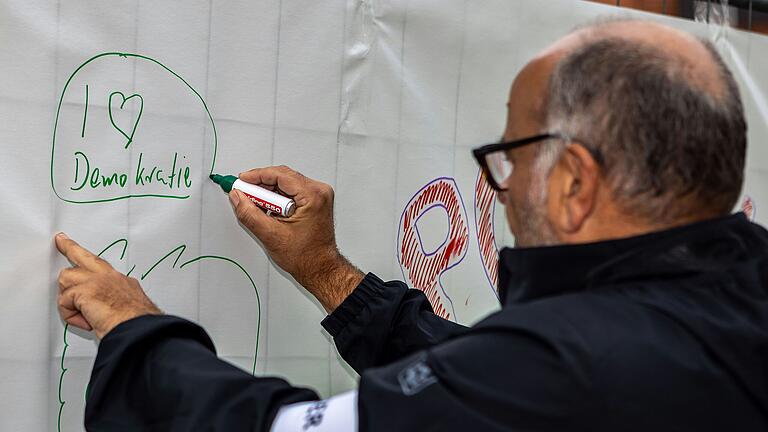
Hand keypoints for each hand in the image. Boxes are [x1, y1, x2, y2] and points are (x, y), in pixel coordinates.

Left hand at [55, 233, 161, 338]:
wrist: (138, 329)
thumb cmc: (136, 323)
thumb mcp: (130, 307)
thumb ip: (115, 301)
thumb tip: (105, 309)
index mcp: (122, 281)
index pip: (101, 266)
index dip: (88, 258)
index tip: (78, 248)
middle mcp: (111, 277)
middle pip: (84, 257)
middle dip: (70, 248)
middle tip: (61, 240)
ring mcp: (97, 281)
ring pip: (67, 279)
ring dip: (68, 298)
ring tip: (82, 314)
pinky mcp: (85, 290)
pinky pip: (64, 301)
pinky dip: (71, 315)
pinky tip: (86, 322)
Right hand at [229, 165, 363, 311]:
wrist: (320, 268)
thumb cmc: (306, 256)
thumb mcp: (271, 235)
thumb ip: (250, 213)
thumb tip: (237, 197)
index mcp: (313, 196)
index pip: (280, 175)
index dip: (257, 176)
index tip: (241, 180)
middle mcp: (319, 192)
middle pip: (283, 177)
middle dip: (260, 184)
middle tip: (242, 192)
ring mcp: (318, 196)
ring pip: (286, 184)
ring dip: (268, 193)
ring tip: (254, 205)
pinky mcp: (314, 201)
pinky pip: (291, 192)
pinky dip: (276, 198)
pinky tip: (266, 209)